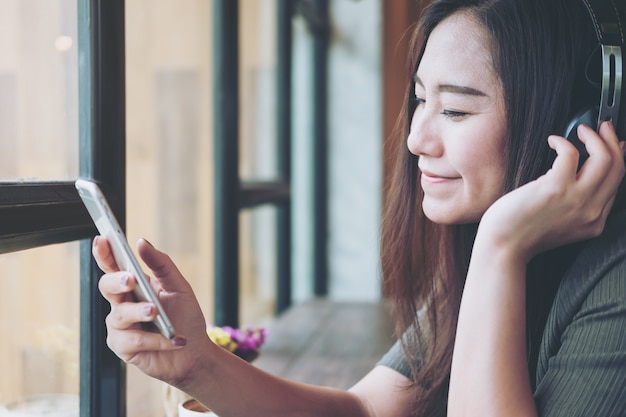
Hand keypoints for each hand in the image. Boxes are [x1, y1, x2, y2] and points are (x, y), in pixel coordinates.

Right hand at [93, 236, 211, 386]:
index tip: (102, 239)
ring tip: (156, 312)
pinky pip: (132, 340)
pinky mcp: (123, 347)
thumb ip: (161, 264)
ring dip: (139, 312)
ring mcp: (120, 325)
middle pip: (107, 286)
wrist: (194, 352)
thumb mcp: (179, 286)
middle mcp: (122, 303)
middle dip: (117, 281)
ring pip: (119, 314)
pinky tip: (172, 340)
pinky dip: (154, 339)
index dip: (104, 253)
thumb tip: (142, 242)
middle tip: (131, 280)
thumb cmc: (185, 317)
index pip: (114, 266)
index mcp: (134, 285)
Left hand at [479, 121, 624, 261]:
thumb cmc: (520, 233)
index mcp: (593, 221)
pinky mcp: (556, 188)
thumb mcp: (559, 222)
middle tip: (604, 126)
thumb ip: (573, 203)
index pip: (616, 183)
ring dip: (595, 137)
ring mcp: (576, 200)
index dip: (618, 158)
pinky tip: (552, 141)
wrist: (503, 248)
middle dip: (613, 140)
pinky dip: (562, 141)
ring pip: (604, 158)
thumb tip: (576, 172)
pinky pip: (570, 153)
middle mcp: (591, 212)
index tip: (615, 144)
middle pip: (617, 168)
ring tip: (582, 129)